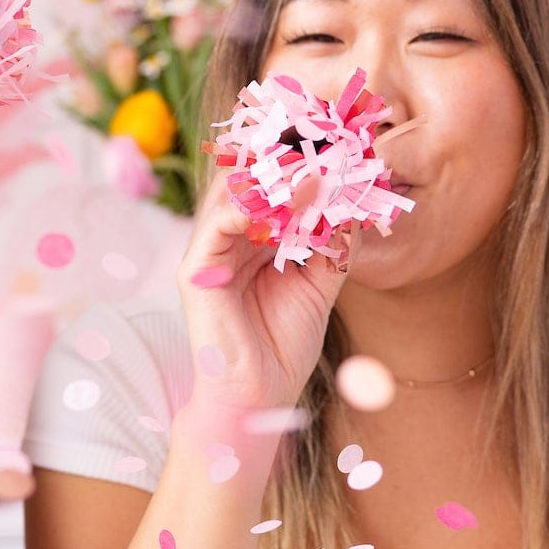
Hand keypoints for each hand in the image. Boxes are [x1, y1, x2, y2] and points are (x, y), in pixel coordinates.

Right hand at [175, 173, 348, 412]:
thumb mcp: (321, 284)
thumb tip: (353, 201)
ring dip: (274, 179)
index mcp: (254, 237)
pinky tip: (287, 206)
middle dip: (289, 161)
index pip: (272, 184)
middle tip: (331, 152)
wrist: (259, 397)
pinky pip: (218, 222)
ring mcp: (209, 250)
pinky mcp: (196, 270)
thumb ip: (333, 243)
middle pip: (250, 177)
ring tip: (315, 176)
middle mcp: (229, 237)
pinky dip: (250, 206)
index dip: (301, 164)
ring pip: (232, 191)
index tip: (343, 152)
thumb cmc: (284, 345)